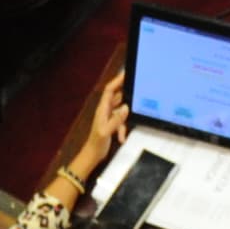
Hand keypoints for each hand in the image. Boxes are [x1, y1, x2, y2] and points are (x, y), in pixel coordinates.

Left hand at [70, 68, 129, 184]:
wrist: (92, 155)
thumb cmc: (97, 142)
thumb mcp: (106, 131)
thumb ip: (116, 119)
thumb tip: (126, 106)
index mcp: (102, 109)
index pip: (110, 90)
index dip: (117, 80)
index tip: (127, 73)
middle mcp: (106, 110)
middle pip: (116, 96)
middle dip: (126, 92)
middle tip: (137, 87)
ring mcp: (109, 117)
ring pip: (120, 109)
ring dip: (125, 114)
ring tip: (130, 118)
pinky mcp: (112, 124)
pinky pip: (121, 121)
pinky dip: (123, 128)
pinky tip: (122, 138)